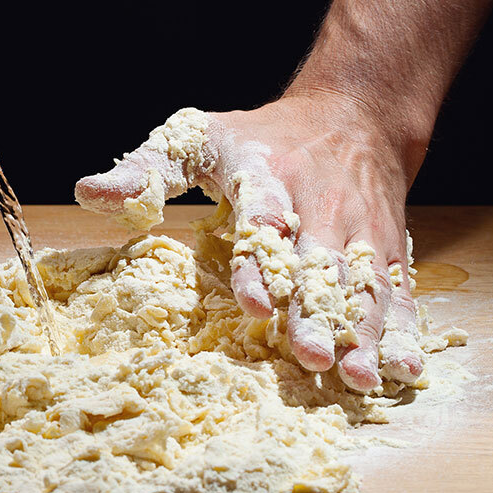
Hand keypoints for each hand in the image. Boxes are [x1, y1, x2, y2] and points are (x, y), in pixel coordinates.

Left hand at [74, 93, 425, 391]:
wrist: (353, 114)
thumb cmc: (261, 136)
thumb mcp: (195, 138)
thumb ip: (145, 172)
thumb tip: (89, 192)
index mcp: (268, 174)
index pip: (262, 218)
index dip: (259, 262)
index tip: (256, 303)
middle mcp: (319, 204)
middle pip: (317, 263)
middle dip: (315, 313)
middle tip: (311, 356)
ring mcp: (358, 229)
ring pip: (362, 284)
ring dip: (362, 333)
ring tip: (357, 378)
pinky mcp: (386, 248)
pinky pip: (399, 291)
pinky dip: (404, 330)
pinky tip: (403, 368)